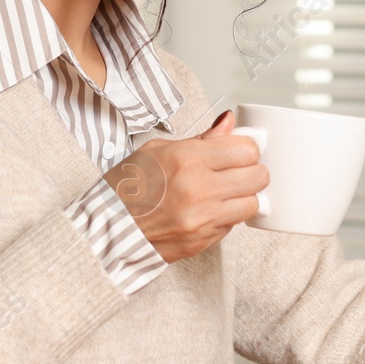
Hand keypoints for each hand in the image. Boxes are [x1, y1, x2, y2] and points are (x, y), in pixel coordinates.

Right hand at [105, 110, 267, 262]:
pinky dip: (228, 216)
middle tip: (237, 170)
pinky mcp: (204, 241)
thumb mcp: (157, 151)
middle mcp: (198, 190)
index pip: (246, 149)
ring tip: (225, 192)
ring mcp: (203, 219)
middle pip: (258, 176)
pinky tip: (210, 209)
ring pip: (253, 203)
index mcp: (186, 160)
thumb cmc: (126, 189)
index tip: (239, 150)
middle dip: (252, 171)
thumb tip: (228, 123)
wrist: (106, 232)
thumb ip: (201, 139)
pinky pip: (234, 225)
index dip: (246, 148)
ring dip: (244, 196)